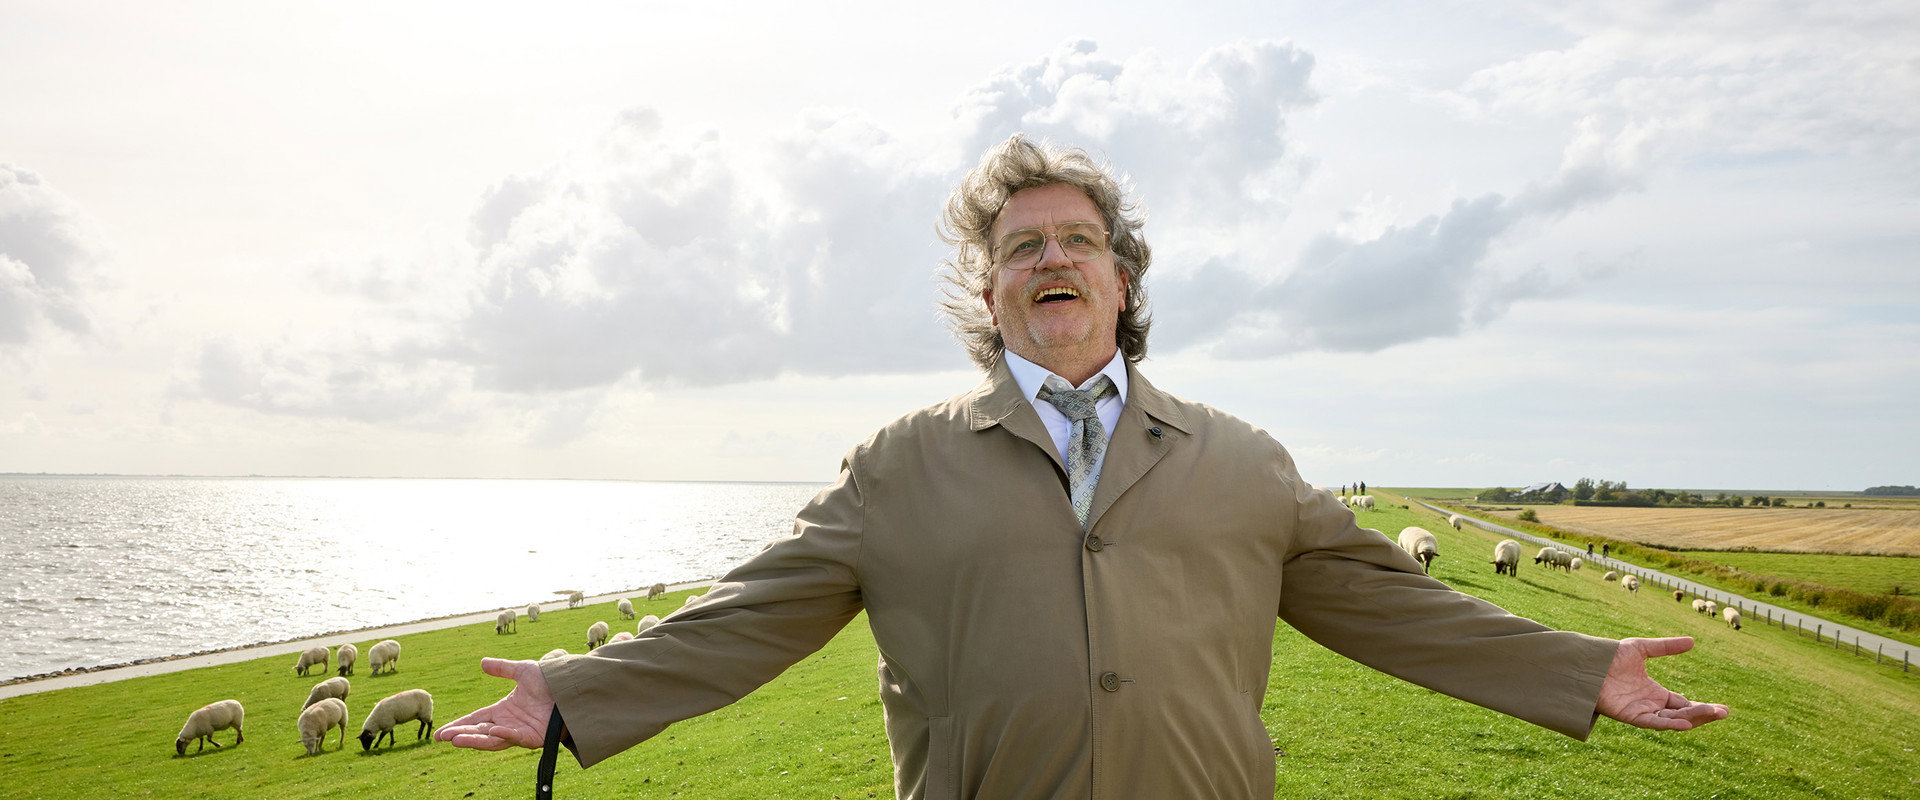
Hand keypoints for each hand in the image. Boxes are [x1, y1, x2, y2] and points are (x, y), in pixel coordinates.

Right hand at [434, 658, 555, 749]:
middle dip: (461, 735)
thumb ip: (503, 668)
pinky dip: (504, 734)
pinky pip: (515, 737)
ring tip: (456, 740)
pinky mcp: (533, 737)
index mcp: (503, 710)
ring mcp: (519, 732)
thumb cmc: (550, 680)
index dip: (459, 726)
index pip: (475, 720)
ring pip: (492, 739)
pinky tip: (493, 730)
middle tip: (443, 738)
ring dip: (475, 740)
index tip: (441, 733)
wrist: (571, 686)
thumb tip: (482, 662)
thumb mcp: (523, 671)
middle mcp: (507, 723)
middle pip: (479, 732)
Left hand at [1596, 637, 1729, 730]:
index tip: (1721, 708)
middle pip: (1682, 714)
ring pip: (1672, 720)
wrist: (1586, 662)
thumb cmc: (1609, 656)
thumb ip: (1666, 647)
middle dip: (1704, 714)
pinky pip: (1653, 723)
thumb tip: (1693, 641)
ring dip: (1693, 718)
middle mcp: (1650, 705)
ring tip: (1714, 713)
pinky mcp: (1630, 716)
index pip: (1683, 704)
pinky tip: (1686, 723)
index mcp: (1655, 693)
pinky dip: (1669, 724)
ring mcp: (1641, 711)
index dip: (1702, 706)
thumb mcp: (1642, 649)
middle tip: (1725, 712)